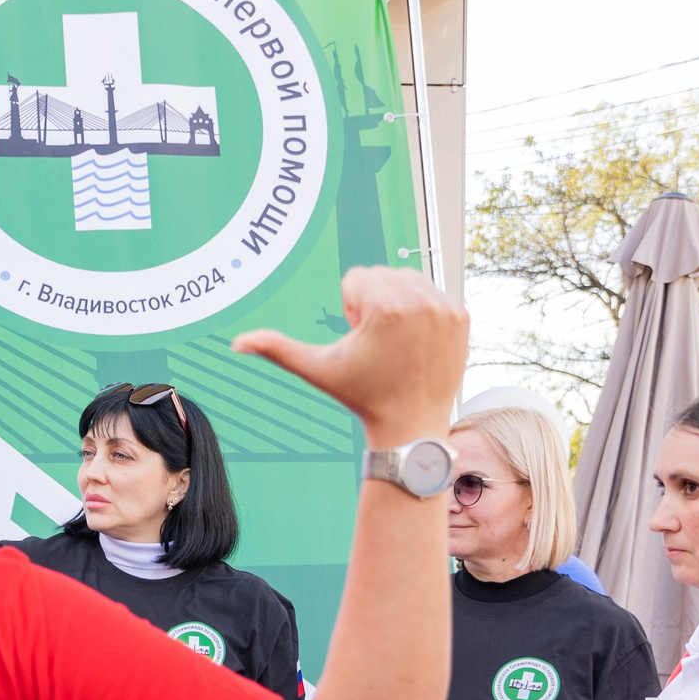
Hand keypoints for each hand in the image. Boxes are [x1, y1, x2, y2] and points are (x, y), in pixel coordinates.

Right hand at [231, 267, 467, 448]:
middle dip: (373, 303)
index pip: (356, 279)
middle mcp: (420, 301)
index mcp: (386, 307)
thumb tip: (236, 343)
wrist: (411, 424)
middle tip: (379, 345)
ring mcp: (445, 308)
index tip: (362, 340)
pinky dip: (422, 310)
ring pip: (407, 278)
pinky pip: (432, 291)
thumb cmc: (362, 396)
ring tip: (397, 341)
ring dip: (397, 302)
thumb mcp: (318, 369)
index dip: (351, 311)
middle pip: (381, 275)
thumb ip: (277, 349)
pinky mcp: (462, 315)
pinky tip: (417, 343)